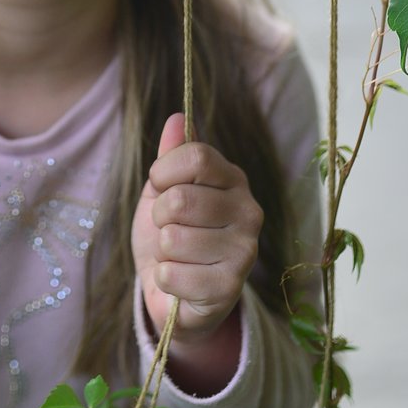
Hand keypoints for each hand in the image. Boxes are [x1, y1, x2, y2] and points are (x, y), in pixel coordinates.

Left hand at [131, 113, 261, 359]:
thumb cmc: (171, 231)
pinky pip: (172, 274)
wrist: (174, 289)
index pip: (195, 156)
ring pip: (172, 239)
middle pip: (180, 199)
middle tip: (169, 228)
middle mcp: (249, 211)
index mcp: (233, 179)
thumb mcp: (163, 189)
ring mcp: (245, 251)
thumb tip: (176, 118)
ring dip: (162, 250)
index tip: (160, 186)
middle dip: (159, 216)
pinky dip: (165, 278)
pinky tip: (181, 280)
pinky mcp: (231, 288)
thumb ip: (172, 155)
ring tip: (177, 255)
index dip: (164, 172)